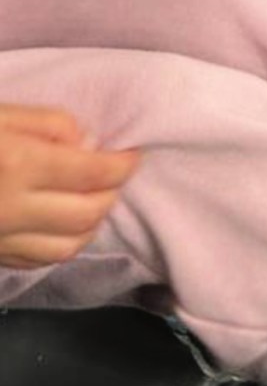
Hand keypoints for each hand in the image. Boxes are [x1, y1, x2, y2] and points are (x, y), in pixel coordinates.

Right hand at [0, 105, 139, 269]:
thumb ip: (46, 124)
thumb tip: (84, 143)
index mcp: (18, 165)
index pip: (95, 173)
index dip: (124, 164)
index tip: (133, 154)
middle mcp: (13, 209)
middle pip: (89, 213)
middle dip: (112, 193)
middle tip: (115, 175)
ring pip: (70, 245)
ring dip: (92, 223)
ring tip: (94, 199)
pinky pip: (39, 260)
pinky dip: (64, 243)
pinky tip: (62, 224)